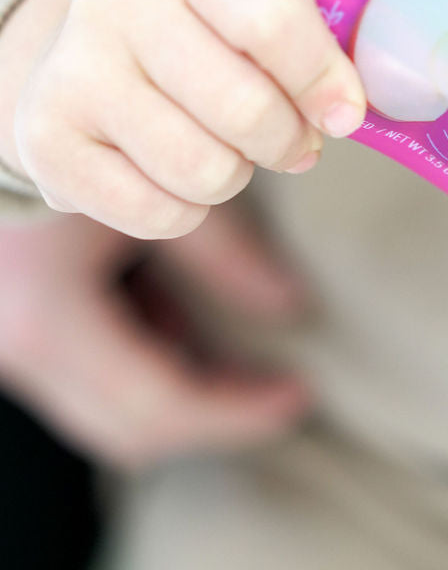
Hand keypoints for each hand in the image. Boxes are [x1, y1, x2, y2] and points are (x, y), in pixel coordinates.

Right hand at [0, 203, 314, 466]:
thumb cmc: (75, 140)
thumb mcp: (154, 195)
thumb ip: (225, 253)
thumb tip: (292, 303)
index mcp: (49, 321)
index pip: (157, 406)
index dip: (236, 412)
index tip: (298, 395)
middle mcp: (18, 352)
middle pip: (130, 429)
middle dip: (215, 415)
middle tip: (285, 390)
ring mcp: (9, 350)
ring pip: (106, 412)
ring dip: (179, 388)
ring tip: (240, 352)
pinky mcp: (14, 335)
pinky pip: (86, 379)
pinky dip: (143, 361)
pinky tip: (179, 316)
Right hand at [2, 0, 364, 238]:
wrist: (77, 51)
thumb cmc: (195, 32)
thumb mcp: (247, 3)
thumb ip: (306, 43)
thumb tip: (344, 110)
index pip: (268, 13)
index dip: (320, 76)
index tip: (344, 113)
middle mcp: (118, 2)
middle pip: (244, 108)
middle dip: (286, 141)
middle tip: (289, 141)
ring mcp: (74, 71)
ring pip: (204, 170)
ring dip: (235, 176)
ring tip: (222, 150)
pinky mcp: (47, 142)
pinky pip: (158, 213)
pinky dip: (186, 210)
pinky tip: (173, 175)